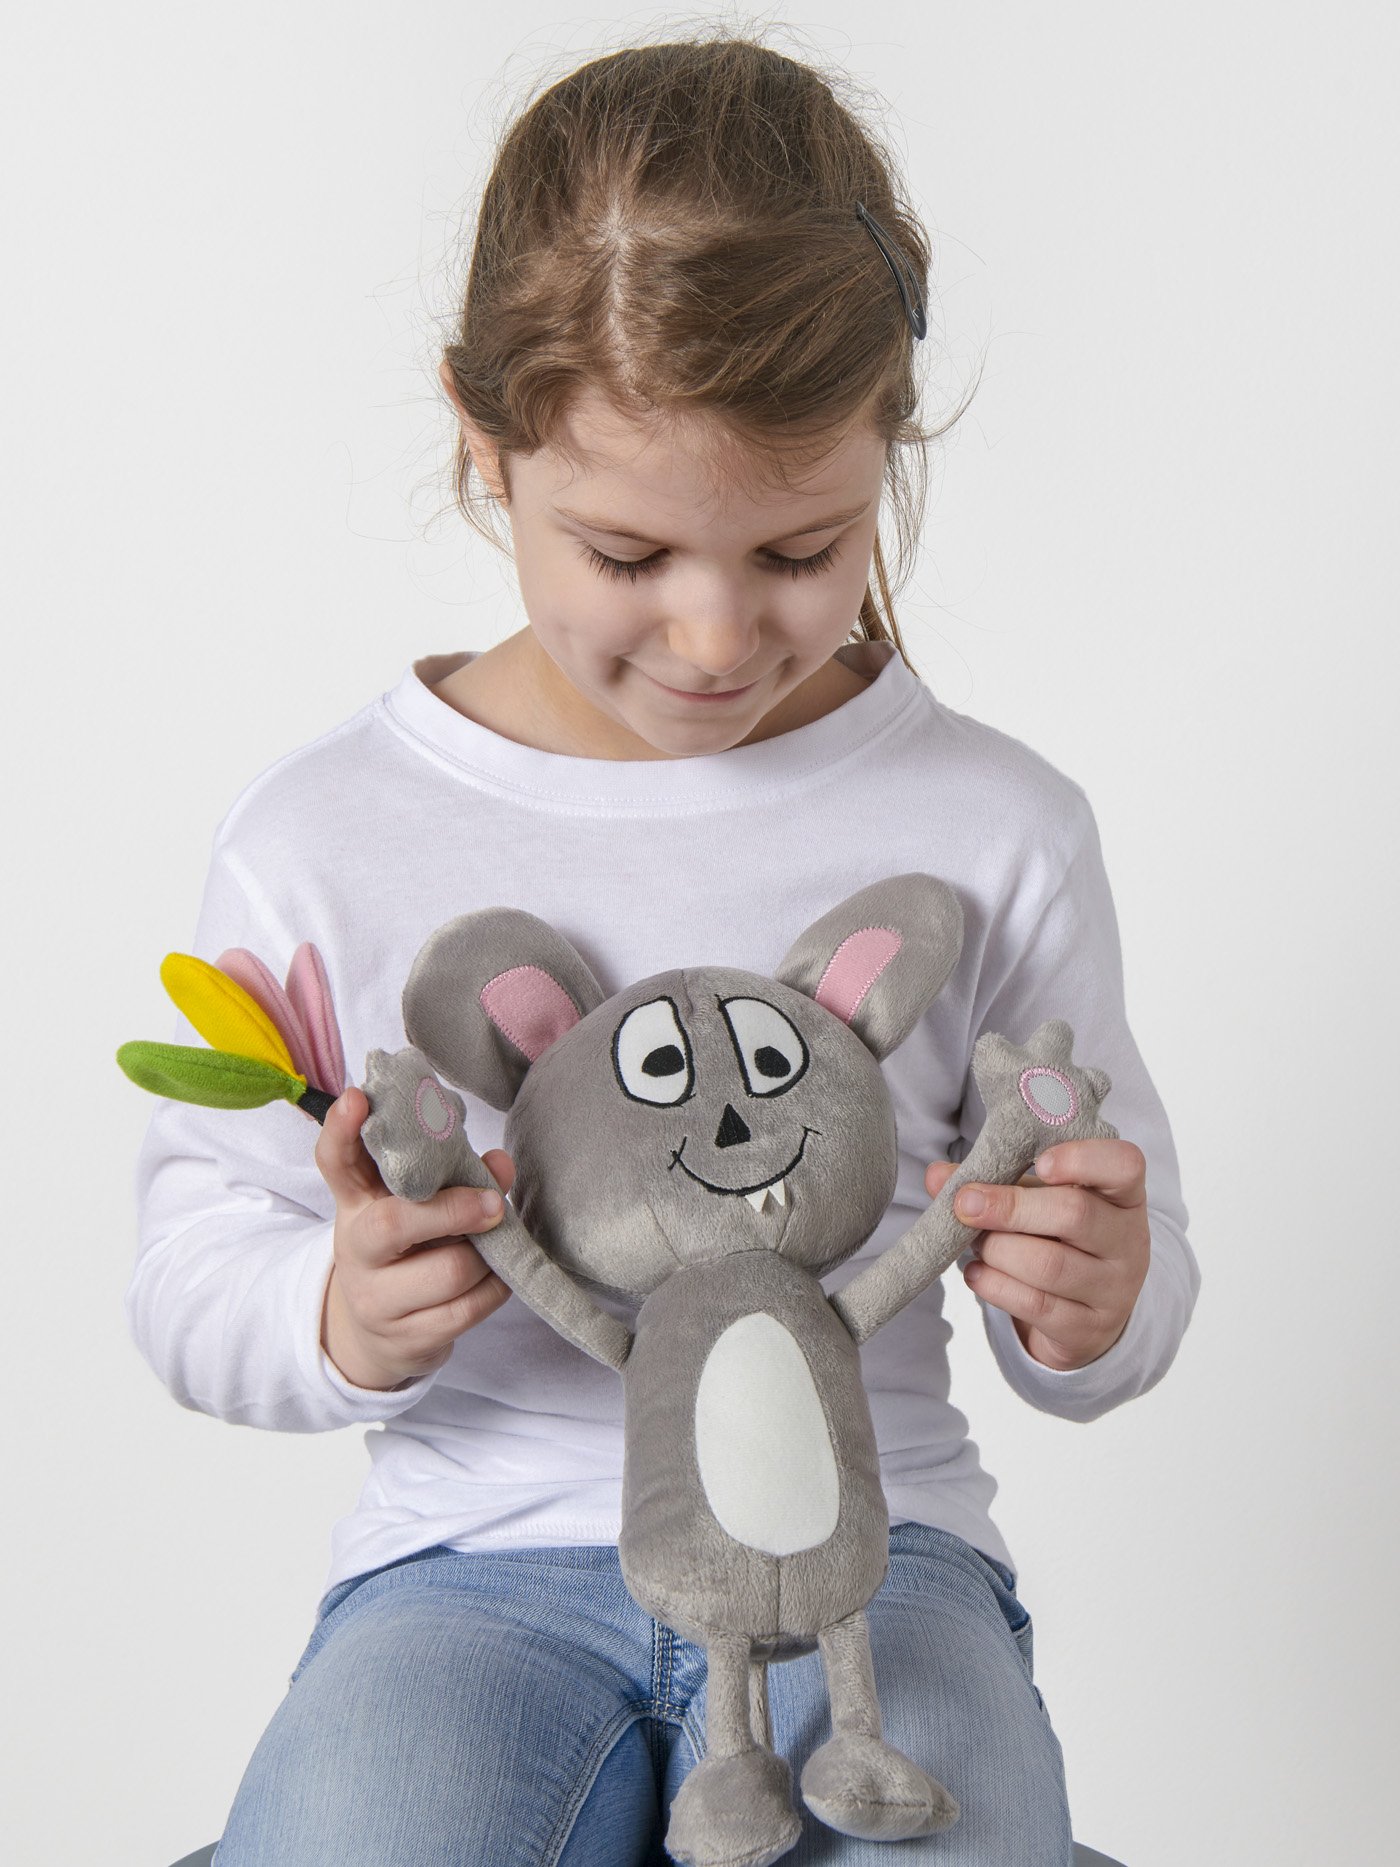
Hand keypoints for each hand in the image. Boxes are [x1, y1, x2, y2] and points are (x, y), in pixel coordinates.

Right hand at [315, 1086, 516, 1391]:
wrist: (375, 1335)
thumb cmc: (406, 1251)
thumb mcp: (412, 1208)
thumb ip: (449, 1177)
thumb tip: (500, 1164)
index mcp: (355, 1205)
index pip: (335, 1163)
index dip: (341, 1130)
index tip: (357, 1098)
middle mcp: (357, 1251)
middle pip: (394, 1225)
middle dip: (453, 1211)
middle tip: (494, 1202)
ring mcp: (378, 1300)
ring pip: (449, 1271)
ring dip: (487, 1254)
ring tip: (494, 1244)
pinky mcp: (408, 1339)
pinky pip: (469, 1309)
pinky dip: (495, 1288)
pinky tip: (495, 1276)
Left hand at [925, 1140, 1150, 1371]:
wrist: (1088, 1314)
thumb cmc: (1060, 1239)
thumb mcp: (1037, 1201)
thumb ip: (994, 1181)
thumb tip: (937, 1176)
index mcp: (1122, 1195)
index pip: (1124, 1165)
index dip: (1082, 1159)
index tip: (1040, 1162)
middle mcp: (1127, 1240)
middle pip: (1074, 1214)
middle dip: (1010, 1207)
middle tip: (965, 1204)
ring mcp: (1113, 1288)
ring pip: (1049, 1264)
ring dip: (997, 1249)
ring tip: (972, 1242)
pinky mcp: (1088, 1328)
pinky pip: (1036, 1305)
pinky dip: (995, 1286)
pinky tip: (976, 1274)